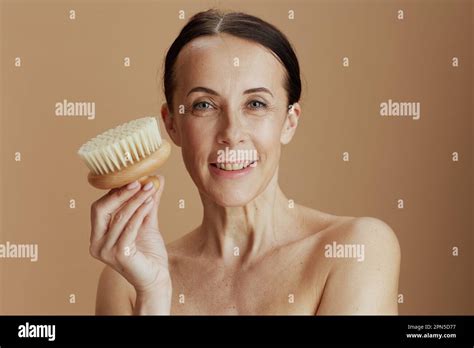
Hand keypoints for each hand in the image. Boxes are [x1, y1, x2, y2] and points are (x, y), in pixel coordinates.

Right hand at [89, 175, 170, 293]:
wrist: (157, 278)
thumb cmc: (149, 253)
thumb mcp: (146, 223)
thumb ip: (147, 202)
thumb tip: (156, 179)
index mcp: (98, 236)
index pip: (99, 208)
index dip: (114, 192)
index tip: (132, 179)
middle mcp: (97, 244)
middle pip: (101, 210)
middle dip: (121, 193)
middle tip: (139, 182)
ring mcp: (105, 251)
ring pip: (119, 217)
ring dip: (136, 200)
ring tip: (150, 189)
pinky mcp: (119, 255)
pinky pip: (129, 227)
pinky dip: (140, 212)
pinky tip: (149, 203)